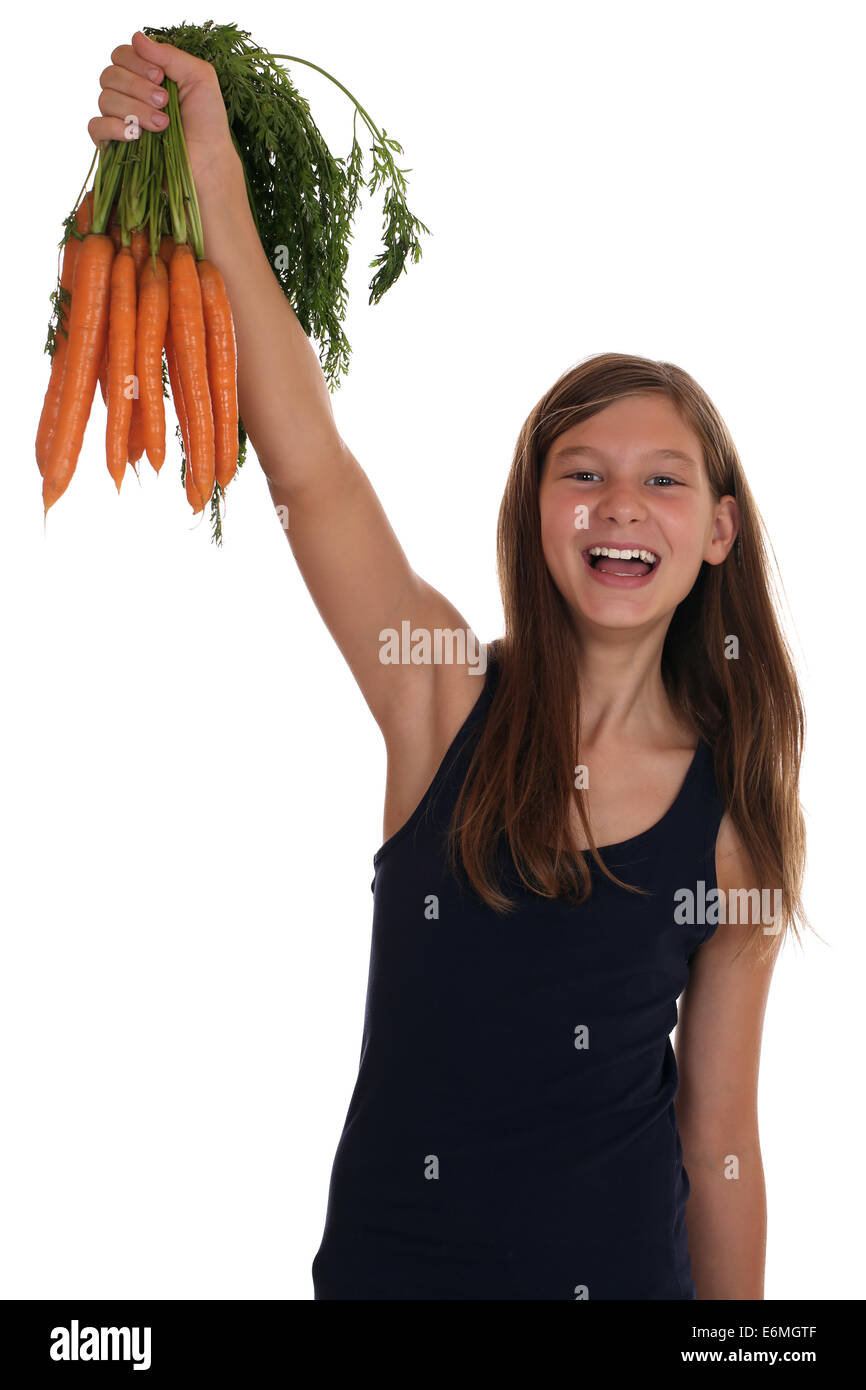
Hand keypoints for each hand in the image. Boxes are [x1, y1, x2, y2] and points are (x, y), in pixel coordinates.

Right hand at [88, 30, 235, 187]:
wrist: (209, 163)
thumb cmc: (208, 122)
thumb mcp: (198, 78)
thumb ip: (168, 55)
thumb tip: (136, 37)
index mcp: (145, 77)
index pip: (121, 55)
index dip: (136, 62)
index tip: (160, 77)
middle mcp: (129, 95)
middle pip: (110, 75)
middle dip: (137, 87)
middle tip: (164, 102)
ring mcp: (120, 120)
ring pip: (105, 99)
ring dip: (134, 110)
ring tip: (162, 125)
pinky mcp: (114, 145)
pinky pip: (96, 127)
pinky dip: (112, 127)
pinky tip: (135, 135)